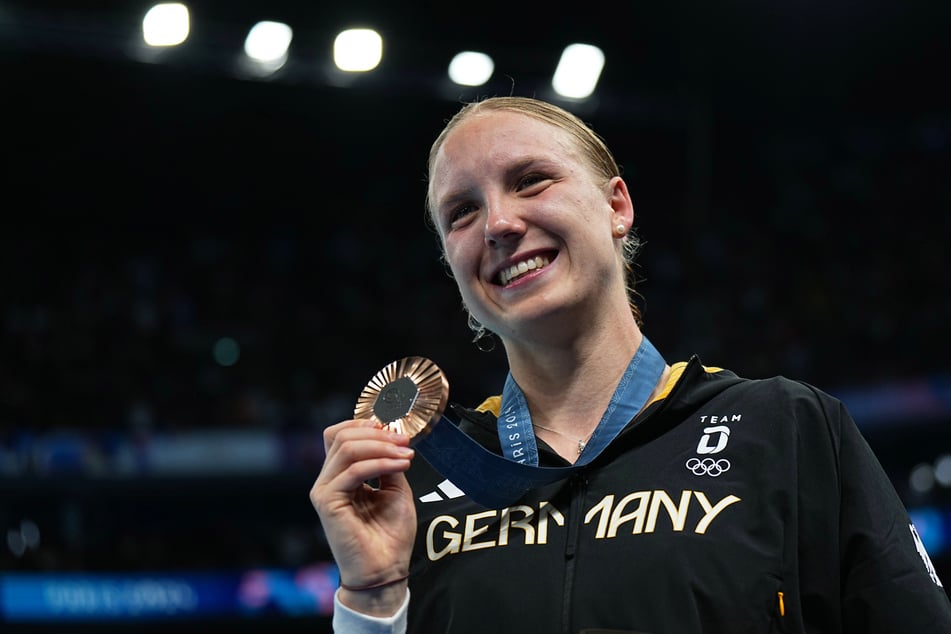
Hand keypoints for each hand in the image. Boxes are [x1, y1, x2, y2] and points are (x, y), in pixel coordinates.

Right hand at [309, 418, 416, 614]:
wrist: (386, 569)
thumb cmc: (390, 535)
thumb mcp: (395, 489)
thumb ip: (389, 462)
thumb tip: (393, 438)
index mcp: (341, 475)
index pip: (340, 434)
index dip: (365, 424)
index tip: (396, 428)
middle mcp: (328, 479)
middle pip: (341, 435)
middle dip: (377, 432)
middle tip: (404, 440)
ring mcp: (324, 490)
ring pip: (346, 448)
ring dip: (381, 446)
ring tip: (406, 454)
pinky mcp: (327, 502)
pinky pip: (353, 470)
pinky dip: (380, 463)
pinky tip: (400, 465)